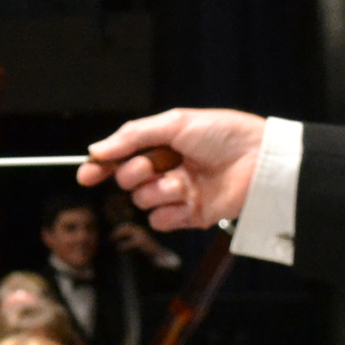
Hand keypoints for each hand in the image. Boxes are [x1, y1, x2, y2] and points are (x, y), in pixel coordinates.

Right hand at [81, 110, 263, 229]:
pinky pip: (161, 221)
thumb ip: (133, 136)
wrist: (258, 160)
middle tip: (155, 165)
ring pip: (142, 201)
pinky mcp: (191, 216)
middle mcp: (167, 169)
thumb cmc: (223, 134)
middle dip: (135, 173)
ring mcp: (178, 194)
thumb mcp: (175, 123)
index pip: (122, 158)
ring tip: (182, 182)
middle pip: (127, 181)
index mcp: (163, 145)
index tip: (86, 174)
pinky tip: (187, 201)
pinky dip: (169, 213)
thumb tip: (96, 149)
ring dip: (157, 191)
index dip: (101, 167)